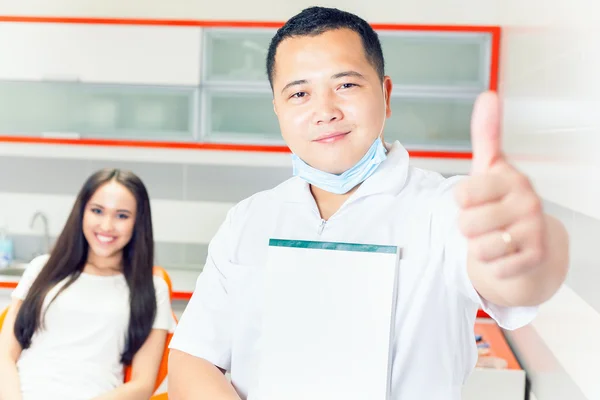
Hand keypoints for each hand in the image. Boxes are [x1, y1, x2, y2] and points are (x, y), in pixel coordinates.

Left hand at [454, 91, 545, 278]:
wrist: (531, 242)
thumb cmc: (502, 202)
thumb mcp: (491, 168)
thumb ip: (486, 135)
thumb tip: (488, 94)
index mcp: (512, 178)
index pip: (462, 193)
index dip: (462, 201)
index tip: (477, 199)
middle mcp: (528, 201)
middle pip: (466, 223)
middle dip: (468, 228)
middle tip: (486, 223)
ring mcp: (534, 230)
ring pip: (478, 247)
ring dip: (479, 248)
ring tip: (494, 238)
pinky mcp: (535, 257)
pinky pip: (493, 267)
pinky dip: (493, 265)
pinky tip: (505, 255)